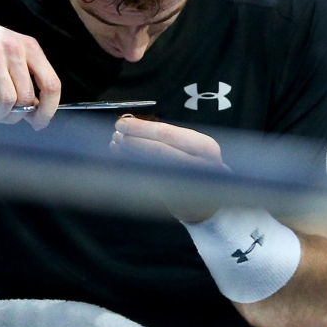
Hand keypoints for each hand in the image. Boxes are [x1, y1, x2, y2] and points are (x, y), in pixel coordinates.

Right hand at [0, 10, 60, 128]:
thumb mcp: (8, 52)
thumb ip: (24, 77)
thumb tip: (35, 111)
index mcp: (30, 47)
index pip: (51, 84)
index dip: (48, 110)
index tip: (38, 123)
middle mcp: (15, 49)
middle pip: (27, 97)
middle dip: (16, 116)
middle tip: (4, 118)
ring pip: (7, 100)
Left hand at [109, 115, 228, 221]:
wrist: (210, 203)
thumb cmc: (197, 168)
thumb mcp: (191, 148)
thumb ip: (167, 137)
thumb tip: (133, 125)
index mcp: (205, 146)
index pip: (168, 133)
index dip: (142, 128)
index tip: (123, 123)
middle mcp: (201, 165)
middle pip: (159, 150)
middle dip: (134, 141)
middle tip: (116, 135)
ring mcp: (189, 184)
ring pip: (153, 166)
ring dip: (131, 155)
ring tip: (116, 146)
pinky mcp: (177, 200)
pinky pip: (151, 181)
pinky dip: (135, 169)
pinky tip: (124, 162)